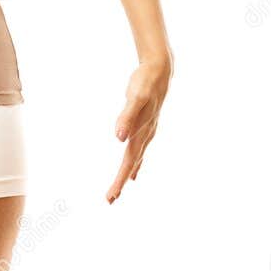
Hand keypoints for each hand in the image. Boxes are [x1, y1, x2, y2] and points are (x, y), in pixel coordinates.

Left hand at [107, 56, 170, 202]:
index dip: (119, 180)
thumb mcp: (135, 98)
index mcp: (141, 133)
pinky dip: (135, 162)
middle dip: (120, 182)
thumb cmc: (145, 82)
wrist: (160, 70)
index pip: (128, 162)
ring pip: (136, 158)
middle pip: (132, 164)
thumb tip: (118, 138)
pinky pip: (139, 150)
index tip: (111, 197)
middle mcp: (145, 135)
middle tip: (110, 200)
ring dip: (127, 174)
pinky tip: (133, 170)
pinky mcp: (146, 125)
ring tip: (120, 188)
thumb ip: (126, 117)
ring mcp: (147, 131)